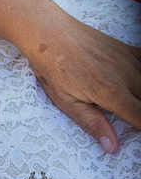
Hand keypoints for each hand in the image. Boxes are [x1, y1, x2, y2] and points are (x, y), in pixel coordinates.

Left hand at [22, 12, 140, 153]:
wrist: (47, 32)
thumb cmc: (52, 66)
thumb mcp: (66, 100)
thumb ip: (92, 123)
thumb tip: (111, 146)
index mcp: (112, 94)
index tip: (137, 130)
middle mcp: (127, 77)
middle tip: (132, 116)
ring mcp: (129, 61)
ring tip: (132, 102)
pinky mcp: (127, 49)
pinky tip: (136, 83)